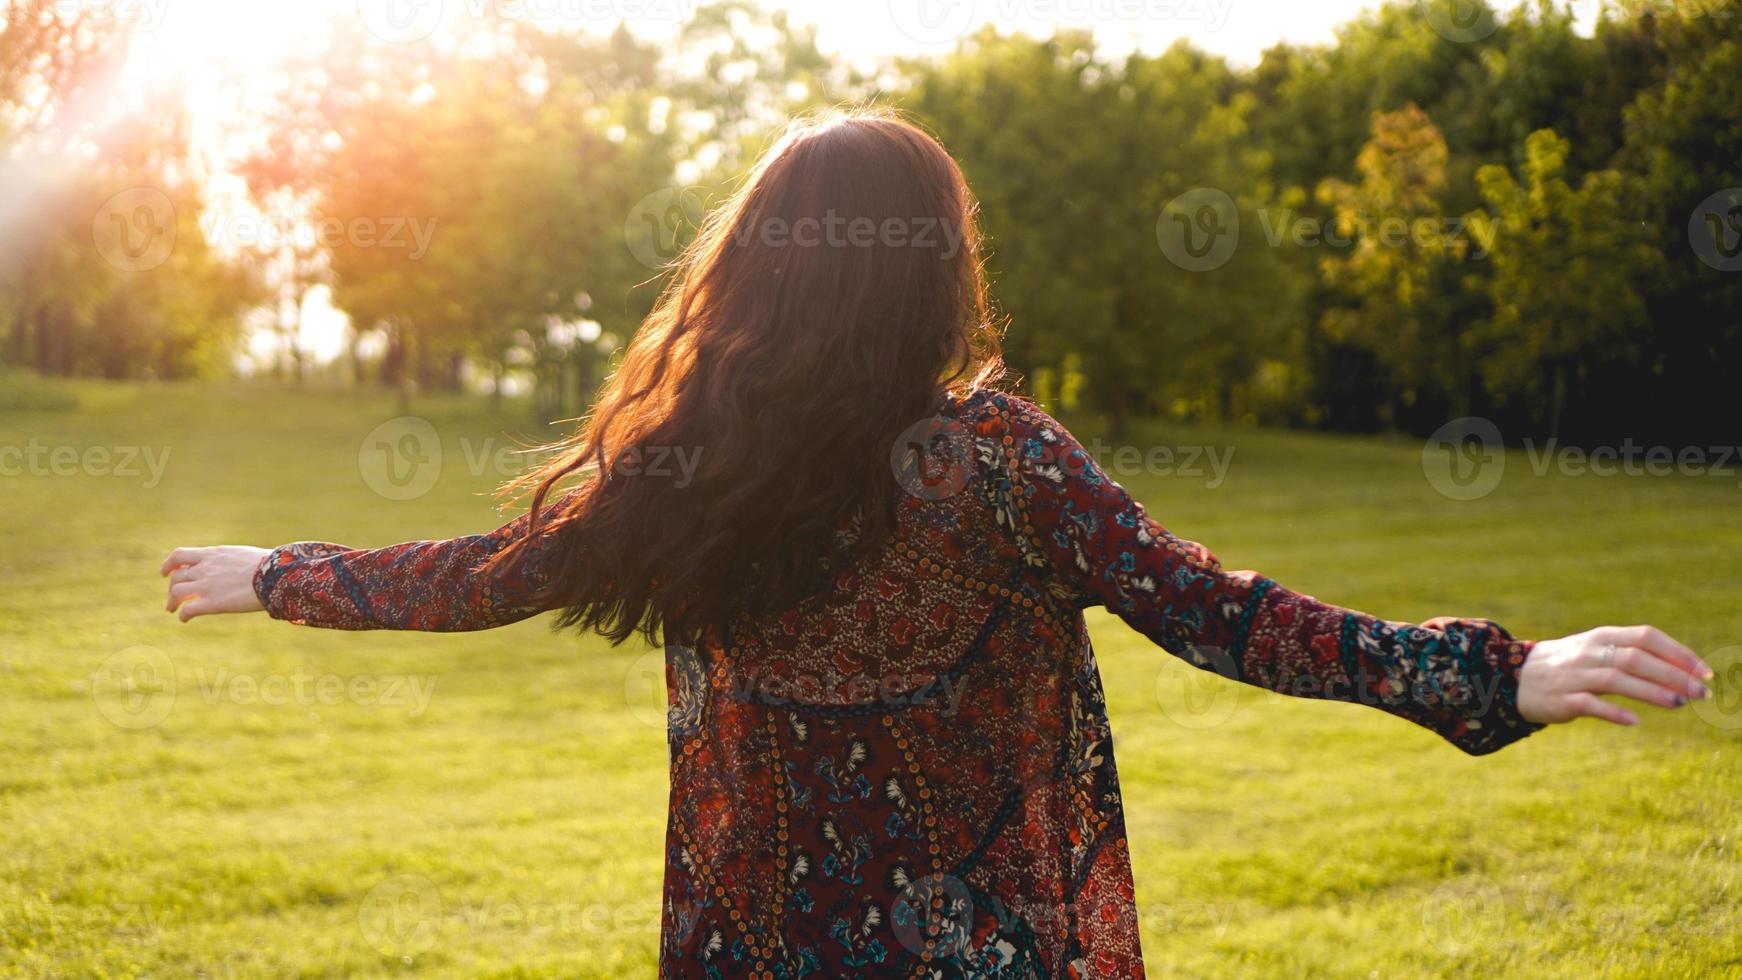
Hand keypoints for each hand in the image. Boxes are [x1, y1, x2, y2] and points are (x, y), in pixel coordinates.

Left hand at [161, 546, 270, 621]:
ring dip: (171, 602)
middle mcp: (205, 568)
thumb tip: (235, 568)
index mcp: (213, 554)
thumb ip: (230, 561)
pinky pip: (188, 610)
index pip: (180, 555)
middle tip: (172, 600)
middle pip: (176, 577)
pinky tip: (185, 619)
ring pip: (176, 592)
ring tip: (172, 610)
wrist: (276, 575)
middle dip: (171, 588)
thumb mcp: (244, 555)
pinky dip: (183, 615)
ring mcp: (207, 585)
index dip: (169, 565)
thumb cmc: (270, 565)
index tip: (166, 573)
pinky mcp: (213, 603)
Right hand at [1517, 624, 1713, 725]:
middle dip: (1673, 675)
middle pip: (1636, 658)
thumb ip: (1634, 655)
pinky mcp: (1561, 700)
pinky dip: (1614, 713)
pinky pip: (1590, 705)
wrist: (1515, 678)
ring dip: (1651, 692)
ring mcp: (1573, 676)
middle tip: (1700, 693)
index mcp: (1601, 637)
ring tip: (1679, 704)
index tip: (1704, 672)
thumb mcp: (1598, 651)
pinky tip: (1635, 722)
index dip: (1678, 652)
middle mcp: (1588, 653)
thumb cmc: (1570, 665)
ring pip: (1617, 680)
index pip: (1646, 637)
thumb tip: (1684, 670)